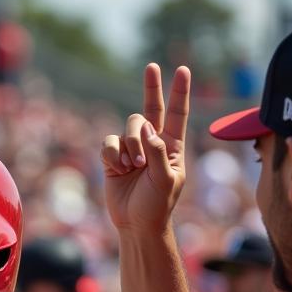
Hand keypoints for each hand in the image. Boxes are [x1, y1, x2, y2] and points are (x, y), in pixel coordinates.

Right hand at [101, 63, 190, 234]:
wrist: (135, 224)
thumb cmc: (157, 205)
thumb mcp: (166, 179)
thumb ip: (159, 152)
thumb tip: (148, 130)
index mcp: (172, 146)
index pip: (177, 114)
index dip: (179, 92)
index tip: (183, 70)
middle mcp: (151, 143)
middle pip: (150, 109)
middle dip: (152, 87)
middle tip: (151, 67)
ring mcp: (131, 149)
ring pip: (128, 128)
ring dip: (130, 146)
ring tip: (133, 167)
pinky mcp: (112, 158)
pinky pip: (109, 143)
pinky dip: (113, 155)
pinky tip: (118, 169)